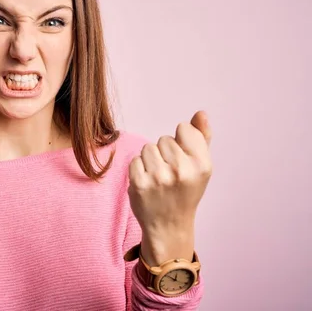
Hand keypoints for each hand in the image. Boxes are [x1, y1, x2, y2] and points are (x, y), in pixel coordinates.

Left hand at [128, 110, 212, 263]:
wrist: (168, 225)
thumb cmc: (185, 191)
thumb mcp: (200, 166)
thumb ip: (201, 137)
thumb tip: (201, 113)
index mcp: (202, 164)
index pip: (184, 128)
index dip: (181, 142)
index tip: (183, 160)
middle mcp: (182, 170)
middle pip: (164, 139)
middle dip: (165, 153)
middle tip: (171, 174)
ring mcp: (159, 177)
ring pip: (148, 148)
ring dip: (150, 160)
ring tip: (159, 178)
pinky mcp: (139, 183)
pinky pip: (135, 160)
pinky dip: (139, 169)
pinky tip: (148, 183)